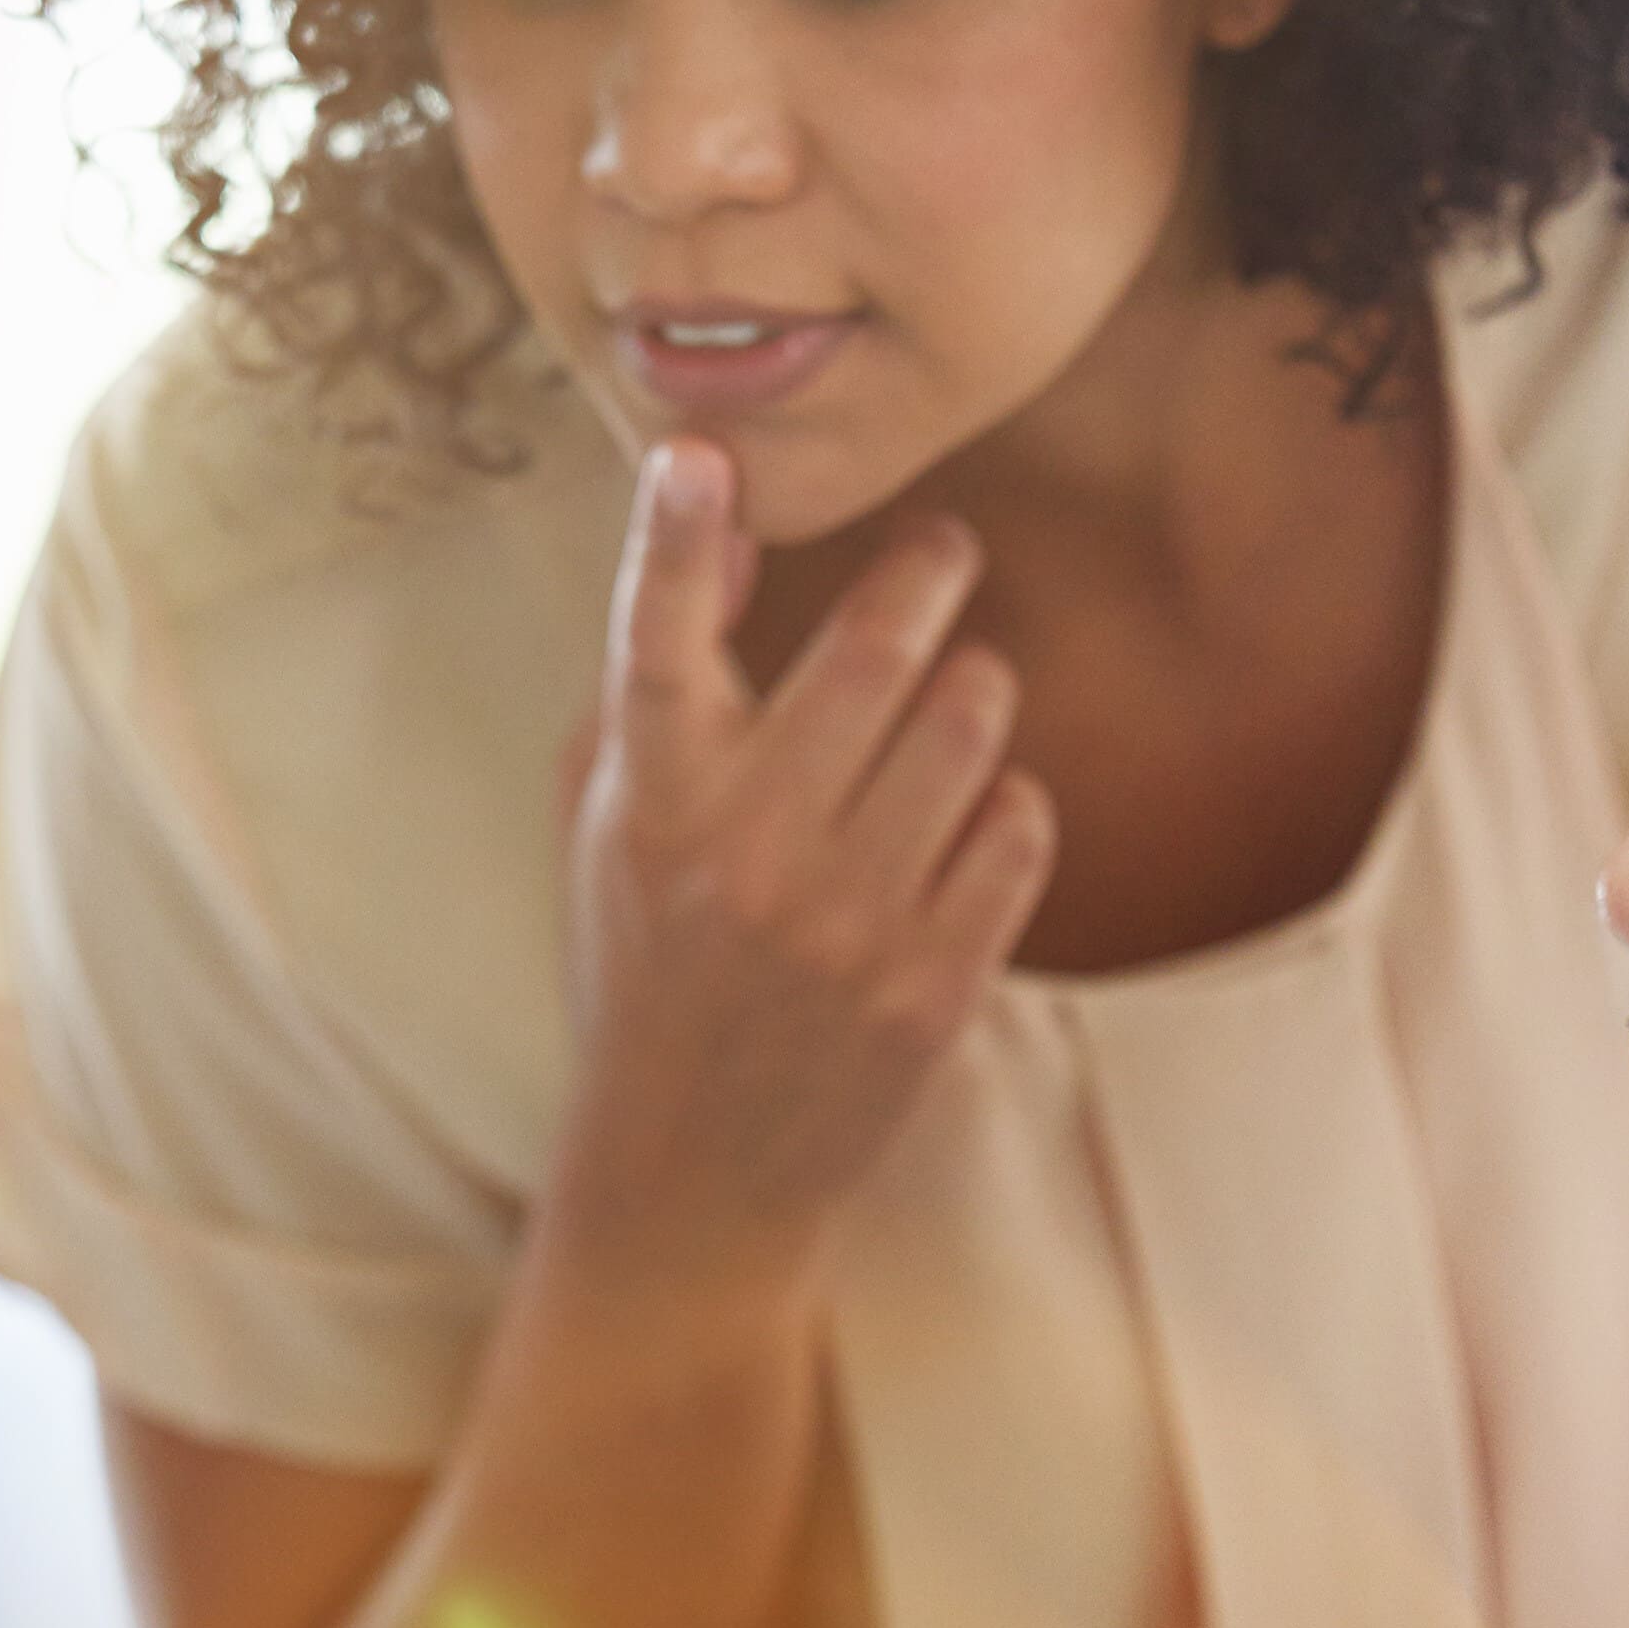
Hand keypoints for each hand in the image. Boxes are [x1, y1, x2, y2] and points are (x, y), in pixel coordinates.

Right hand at [550, 437, 1058, 1282]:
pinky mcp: (932, 988)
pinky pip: (1019, 829)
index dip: (673, 538)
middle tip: (945, 553)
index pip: (654, 644)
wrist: (692, 1172)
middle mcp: (745, 856)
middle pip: (872, 654)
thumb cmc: (645, 967)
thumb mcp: (609, 825)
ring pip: (968, 726)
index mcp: (651, 805)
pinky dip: (1007, 806)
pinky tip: (969, 822)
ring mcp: (846, 926)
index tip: (701, 455)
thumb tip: (716, 526)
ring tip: (958, 701)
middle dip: (926, 575)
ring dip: (976, 692)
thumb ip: (654, 680)